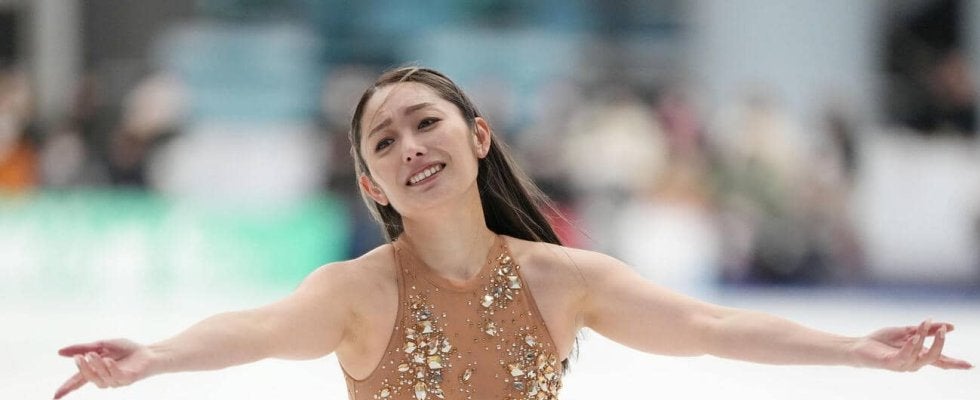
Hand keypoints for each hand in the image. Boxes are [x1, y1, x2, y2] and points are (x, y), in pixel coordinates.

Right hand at [54, 339, 153, 398]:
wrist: (150, 351)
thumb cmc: (127, 349)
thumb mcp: (102, 344)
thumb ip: (83, 348)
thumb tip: (60, 352)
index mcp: (97, 371)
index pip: (78, 381)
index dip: (67, 388)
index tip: (55, 396)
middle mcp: (105, 378)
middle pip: (88, 379)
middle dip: (82, 368)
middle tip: (79, 357)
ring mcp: (116, 380)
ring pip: (101, 379)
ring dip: (96, 366)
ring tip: (94, 354)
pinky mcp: (128, 379)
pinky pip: (116, 377)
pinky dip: (111, 369)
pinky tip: (109, 360)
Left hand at [852, 320, 972, 371]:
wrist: (860, 345)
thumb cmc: (883, 340)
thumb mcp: (908, 331)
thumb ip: (926, 330)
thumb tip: (949, 326)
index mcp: (918, 355)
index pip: (940, 360)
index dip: (955, 363)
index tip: (970, 365)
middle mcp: (913, 362)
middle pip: (935, 358)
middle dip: (941, 344)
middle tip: (943, 329)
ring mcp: (903, 364)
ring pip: (920, 356)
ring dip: (923, 338)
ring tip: (924, 324)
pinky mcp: (891, 363)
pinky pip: (904, 357)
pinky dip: (910, 347)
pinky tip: (912, 338)